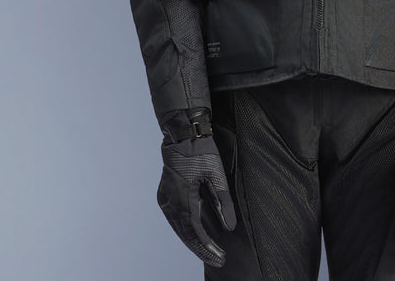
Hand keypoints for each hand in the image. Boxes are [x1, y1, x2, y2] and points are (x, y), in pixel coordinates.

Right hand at [157, 134, 236, 266]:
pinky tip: (194, 235)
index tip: (220, 256)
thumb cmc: (201, 152)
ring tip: (208, 251)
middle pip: (186, 235)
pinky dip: (185, 230)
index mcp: (183, 199)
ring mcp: (165, 200)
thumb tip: (230, 227)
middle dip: (202, 249)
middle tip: (217, 259)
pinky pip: (174, 220)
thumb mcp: (217, 175)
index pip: (196, 232)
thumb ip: (223, 202)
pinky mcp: (164, 196)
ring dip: (192, 242)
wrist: (182, 135)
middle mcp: (171, 203)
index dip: (208, 247)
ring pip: (178, 229)